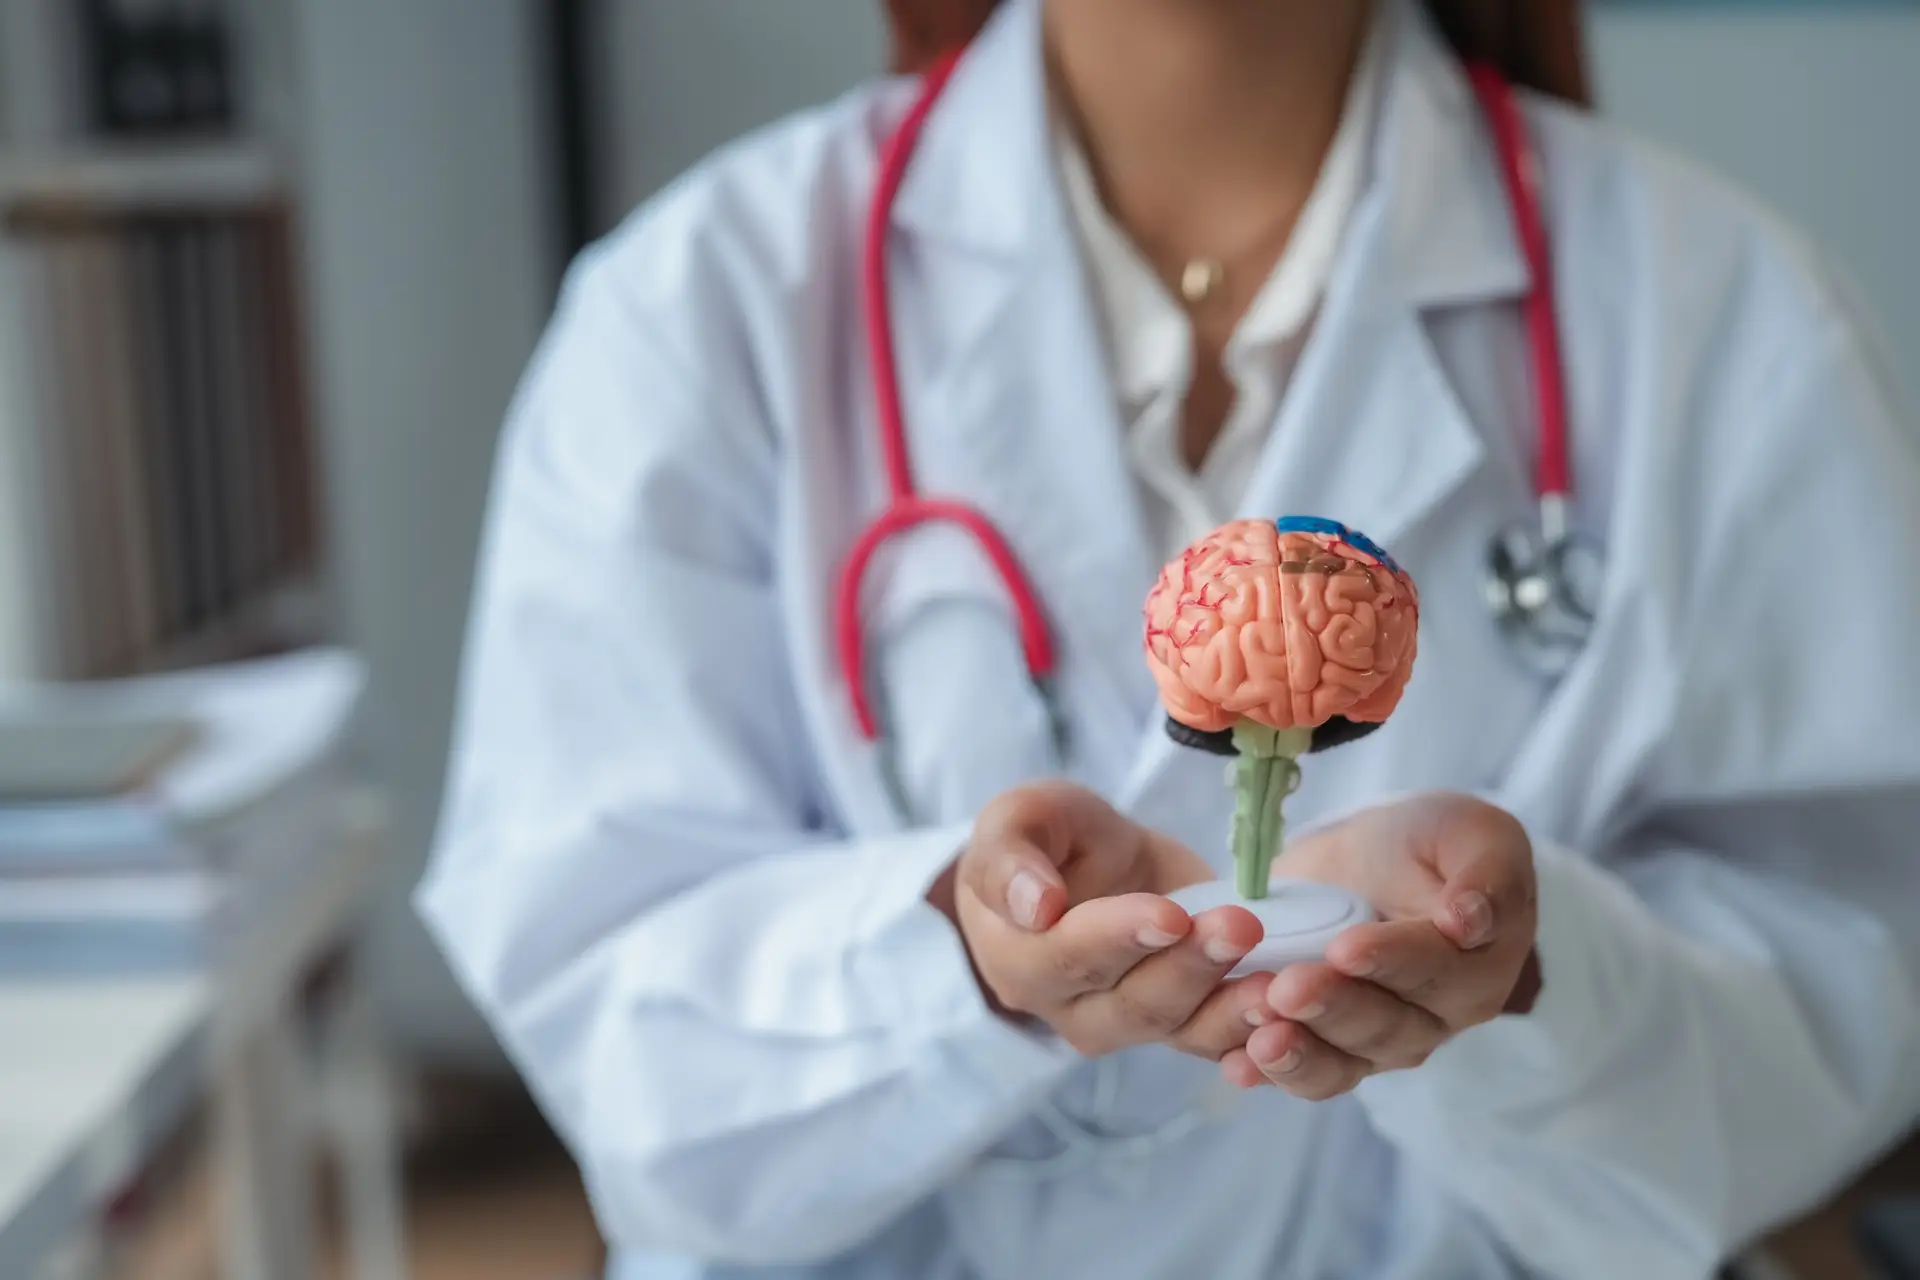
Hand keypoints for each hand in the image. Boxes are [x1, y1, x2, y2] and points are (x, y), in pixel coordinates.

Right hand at [933, 782, 1273, 1059]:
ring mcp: (1122, 1024)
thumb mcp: (1017, 819)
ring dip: (1228, 1007)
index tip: (1170, 914)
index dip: (1118, 938)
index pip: (1065, 958)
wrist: (1090, 861)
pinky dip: (1250, 1031)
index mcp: (1015, 958)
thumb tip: (1035, 907)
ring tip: (1275, 980)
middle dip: (1188, 967)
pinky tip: (1286, 1011)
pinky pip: (1212, 1040)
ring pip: (1175, 1028)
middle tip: (1240, 927)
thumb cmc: (1044, 837)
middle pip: (1128, 1003)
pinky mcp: (1176, 1023)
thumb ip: (1009, 856)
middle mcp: (1065, 1008)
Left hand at [1220, 793, 1539, 1099]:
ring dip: (1302, 1052)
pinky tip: (1239, 1064)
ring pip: (1344, 1061)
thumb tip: (1469, 920)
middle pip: (1387, 1025)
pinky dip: (1273, 1072)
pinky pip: (1308, 1073)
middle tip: (1288, 987)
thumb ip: (1486, 872)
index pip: (1436, 970)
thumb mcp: (1471, 833)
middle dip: (1335, 1007)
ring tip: (1261, 1036)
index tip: (1346, 947)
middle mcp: (1433, 1017)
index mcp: (1477, 967)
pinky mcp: (1331, 1048)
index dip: (1392, 961)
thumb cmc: (1431, 843)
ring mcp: (1380, 1041)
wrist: (1370, 859)